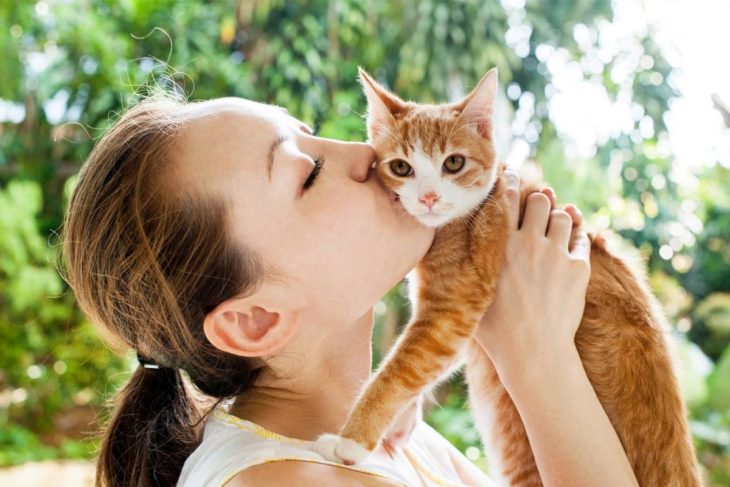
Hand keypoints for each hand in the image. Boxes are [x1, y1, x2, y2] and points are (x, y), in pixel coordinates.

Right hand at [473, 169, 590, 378]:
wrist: (533, 353)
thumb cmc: (495, 331)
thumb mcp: (469, 294)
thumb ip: (462, 268)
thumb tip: (442, 258)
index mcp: (500, 246)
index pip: (505, 199)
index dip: (508, 182)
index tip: (511, 174)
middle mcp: (529, 243)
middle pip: (539, 201)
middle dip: (538, 201)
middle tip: (536, 205)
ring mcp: (557, 254)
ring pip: (563, 216)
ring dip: (559, 217)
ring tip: (554, 225)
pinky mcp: (579, 269)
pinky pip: (582, 239)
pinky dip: (578, 236)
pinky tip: (573, 238)